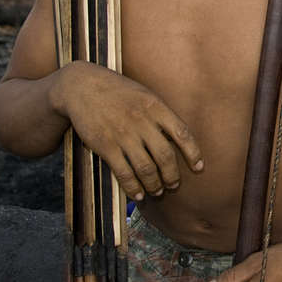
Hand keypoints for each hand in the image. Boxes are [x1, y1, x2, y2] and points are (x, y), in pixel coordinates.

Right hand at [53, 61, 203, 199]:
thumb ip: (161, 114)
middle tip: (173, 185)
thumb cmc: (118, 91)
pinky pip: (123, 172)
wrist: (83, 87)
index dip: (193, 153)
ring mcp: (123, 134)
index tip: (198, 167)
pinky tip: (138, 194)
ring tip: (157, 191)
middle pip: (165, 156)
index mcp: (155, 106)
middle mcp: (142, 121)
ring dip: (154, 184)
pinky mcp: (106, 145)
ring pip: (146, 168)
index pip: (182, 133)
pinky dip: (133, 187)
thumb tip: (178, 138)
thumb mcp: (145, 94)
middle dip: (172, 176)